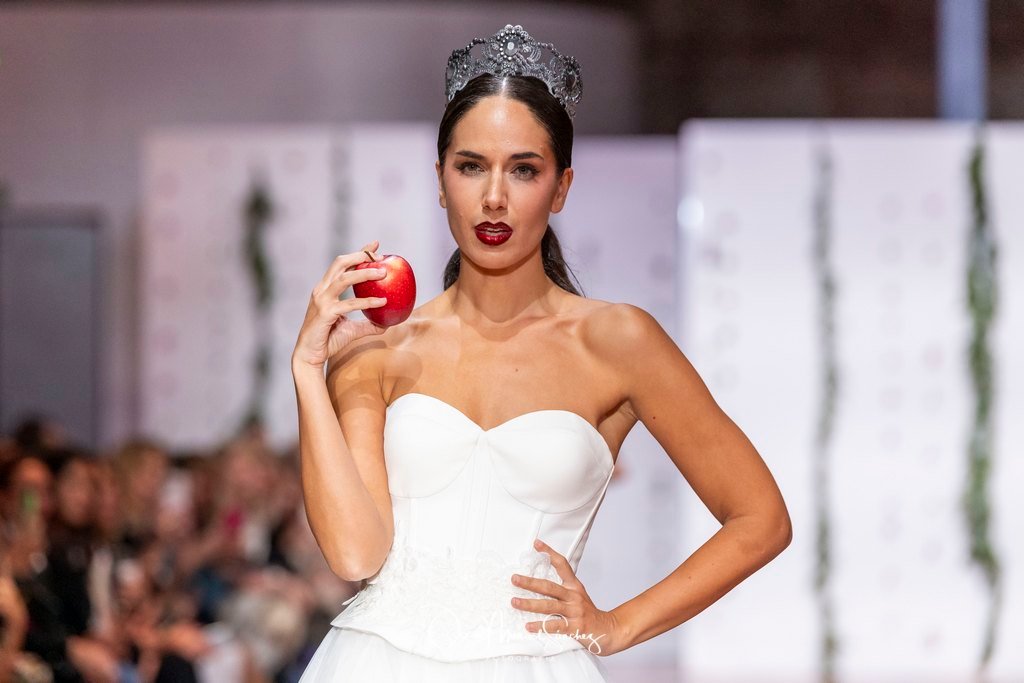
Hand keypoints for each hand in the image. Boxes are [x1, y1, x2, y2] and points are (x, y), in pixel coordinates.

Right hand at [292, 240, 389, 371]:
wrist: (309, 356)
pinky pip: (349, 304)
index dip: (359, 252)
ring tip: (383, 272)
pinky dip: (366, 302)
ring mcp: (322, 300)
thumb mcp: (352, 330)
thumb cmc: (327, 341)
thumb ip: (367, 325)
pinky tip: (381, 302)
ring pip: (344, 279)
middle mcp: (322, 290)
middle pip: (340, 263)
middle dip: (360, 255)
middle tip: (380, 256)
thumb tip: (386, 324)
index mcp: (326, 289)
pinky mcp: (325, 313)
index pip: (342, 264)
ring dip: (365, 273)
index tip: (375, 245)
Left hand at [510, 539, 625, 656]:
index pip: (562, 564)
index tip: (536, 543)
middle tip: (514, 578)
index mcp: (574, 586)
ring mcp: (574, 611)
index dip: (549, 552)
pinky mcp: (575, 627)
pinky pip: (555, 626)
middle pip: (549, 587)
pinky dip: (540, 626)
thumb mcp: (578, 595)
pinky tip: (528, 626)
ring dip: (529, 604)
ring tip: (514, 602)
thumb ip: (561, 589)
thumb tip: (538, 582)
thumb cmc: (588, 613)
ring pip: (549, 606)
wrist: (608, 629)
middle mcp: (574, 596)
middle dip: (530, 582)